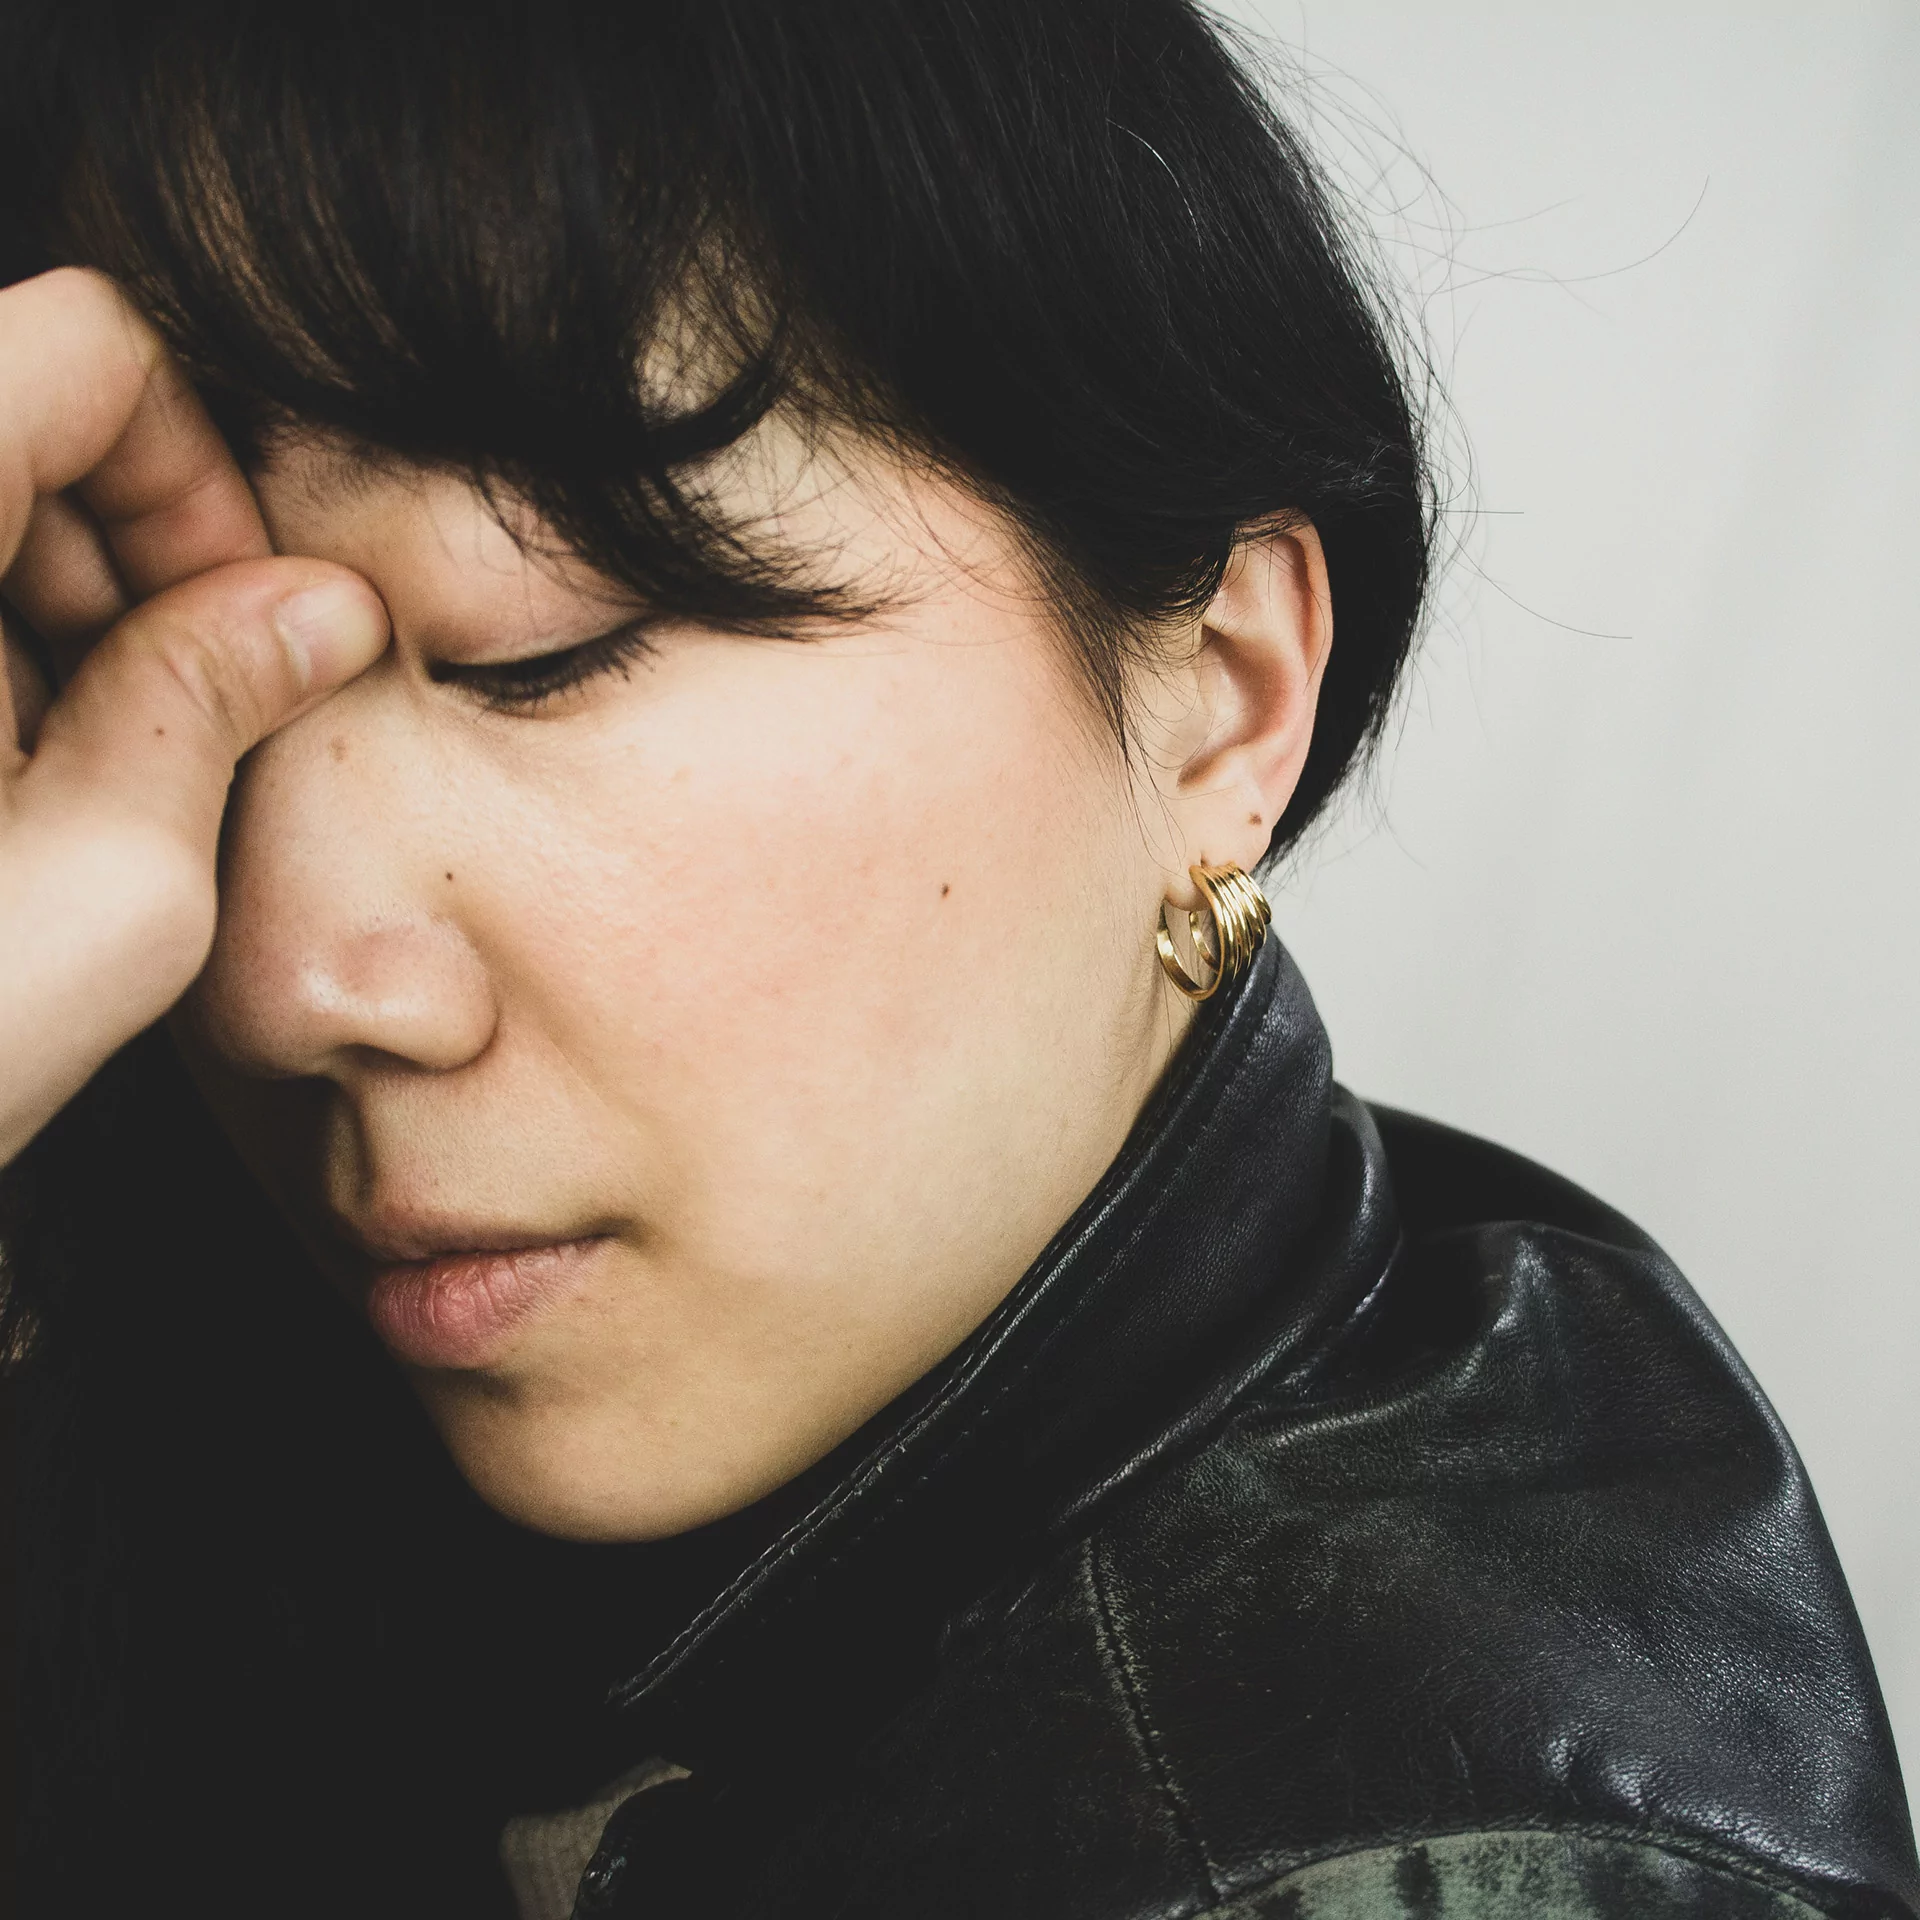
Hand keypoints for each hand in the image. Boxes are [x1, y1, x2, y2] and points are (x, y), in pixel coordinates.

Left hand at [0, 269, 387, 1167]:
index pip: (89, 344)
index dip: (195, 474)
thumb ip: (220, 699)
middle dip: (127, 551)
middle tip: (166, 720)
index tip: (230, 625)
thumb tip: (320, 610)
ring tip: (58, 787)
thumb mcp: (110, 888)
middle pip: (16, 407)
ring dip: (47, 618)